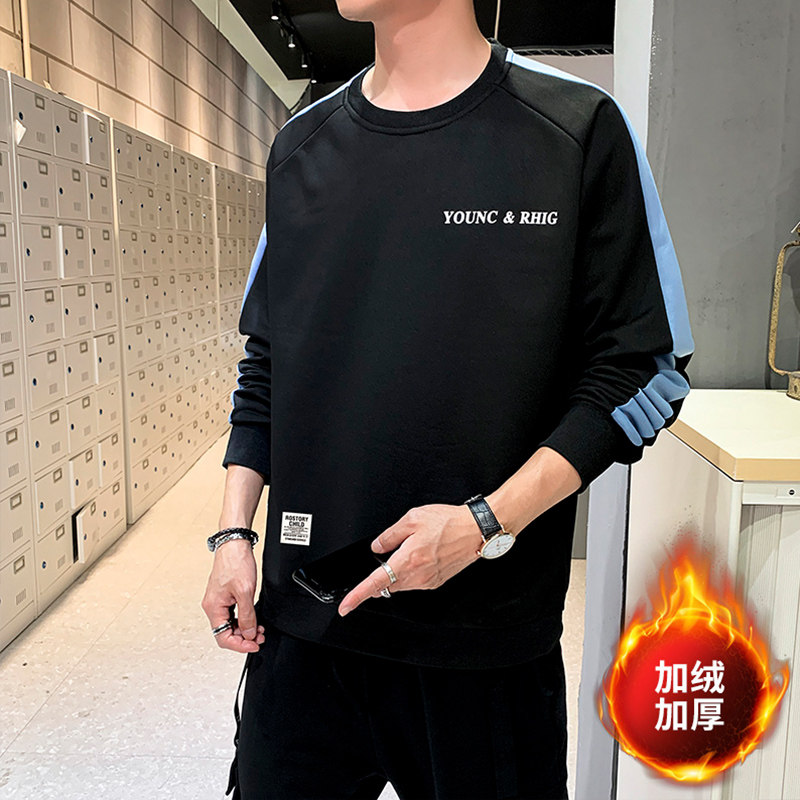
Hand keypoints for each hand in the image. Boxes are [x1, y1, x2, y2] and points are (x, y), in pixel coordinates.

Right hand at [201, 538, 265, 652]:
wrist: (235, 545)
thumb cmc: (235, 563)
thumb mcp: (245, 592)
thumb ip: (247, 616)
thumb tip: (249, 633)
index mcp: (213, 607)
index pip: (223, 637)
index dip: (239, 645)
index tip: (254, 645)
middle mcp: (213, 606)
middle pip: (226, 632)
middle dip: (244, 637)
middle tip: (260, 637)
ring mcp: (219, 601)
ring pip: (231, 624)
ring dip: (245, 629)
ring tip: (259, 629)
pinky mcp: (225, 596)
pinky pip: (233, 614)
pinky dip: (244, 619)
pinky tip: (253, 619)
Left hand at [338, 503, 483, 615]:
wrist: (476, 531)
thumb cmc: (449, 523)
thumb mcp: (412, 518)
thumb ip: (390, 535)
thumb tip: (377, 546)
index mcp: (408, 560)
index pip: (375, 583)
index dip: (357, 596)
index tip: (345, 606)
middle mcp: (417, 575)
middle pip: (387, 585)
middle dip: (380, 575)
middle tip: (388, 554)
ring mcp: (428, 581)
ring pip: (400, 584)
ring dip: (396, 572)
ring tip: (411, 548)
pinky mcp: (436, 582)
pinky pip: (414, 582)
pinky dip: (410, 572)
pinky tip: (421, 554)